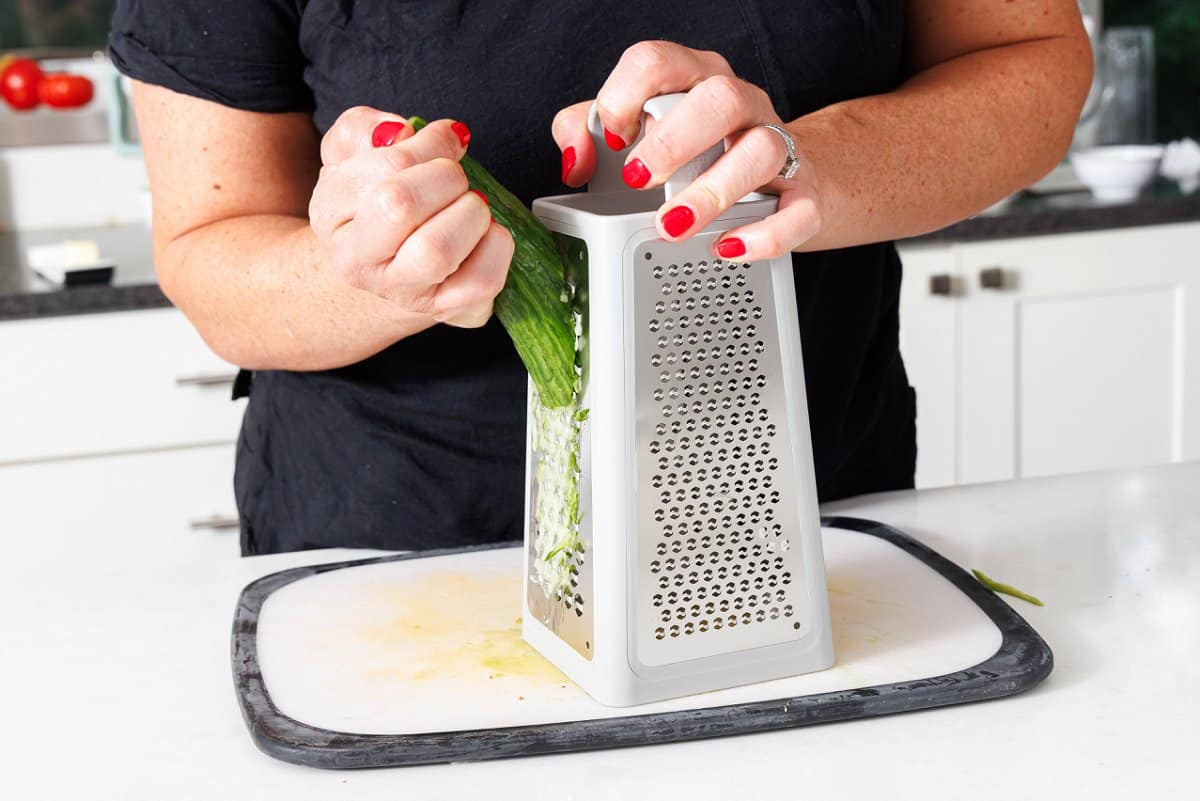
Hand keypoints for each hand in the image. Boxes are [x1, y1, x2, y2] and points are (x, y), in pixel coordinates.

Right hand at [309, 107, 513, 327]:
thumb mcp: (352, 155)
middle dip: (445, 177)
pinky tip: (487, 234)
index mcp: (330, 213)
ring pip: (436, 250)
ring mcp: (402, 292)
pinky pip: (481, 280)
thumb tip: (398, 131)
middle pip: (399, 206)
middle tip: (456, 178)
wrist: (385, 266)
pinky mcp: (447, 310)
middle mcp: (358, 261)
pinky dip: (496, 247)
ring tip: (470, 206)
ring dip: (470, 213)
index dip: (430, 144)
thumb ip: (364, 128)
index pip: (384, 166)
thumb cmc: (374, 202)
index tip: (446, 142)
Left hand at [553, 41, 820, 260]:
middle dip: (673, 141)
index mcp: (693, 78)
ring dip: (713, 191)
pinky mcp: (803, 192)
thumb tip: (575, 162)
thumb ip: (587, 132)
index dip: (625, 95)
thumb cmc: (693, 152)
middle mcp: (740, 102)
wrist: (778, 179)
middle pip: (718, 97)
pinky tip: (727, 247)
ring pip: (761, 150)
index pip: (659, 61)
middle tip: (638, 179)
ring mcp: (777, 144)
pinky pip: (797, 209)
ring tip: (673, 225)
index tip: (612, 139)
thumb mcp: (633, 132)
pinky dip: (764, 233)